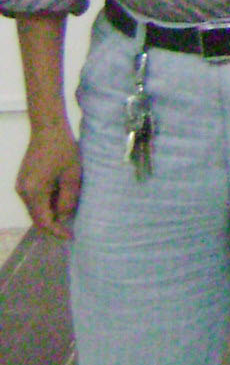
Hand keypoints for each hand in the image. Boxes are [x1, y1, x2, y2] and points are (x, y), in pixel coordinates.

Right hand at [16, 125, 81, 239]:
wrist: (48, 128)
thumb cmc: (64, 150)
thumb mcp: (73, 175)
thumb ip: (68, 199)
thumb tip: (64, 217)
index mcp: (33, 192)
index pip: (43, 221)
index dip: (57, 231)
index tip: (71, 236)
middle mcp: (22, 191)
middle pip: (36, 217)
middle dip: (53, 224)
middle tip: (72, 227)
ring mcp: (20, 185)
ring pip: (35, 208)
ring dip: (50, 212)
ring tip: (70, 210)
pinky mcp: (23, 179)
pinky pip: (34, 198)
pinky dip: (46, 202)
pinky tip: (61, 197)